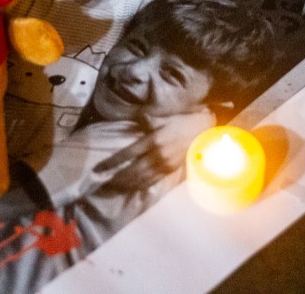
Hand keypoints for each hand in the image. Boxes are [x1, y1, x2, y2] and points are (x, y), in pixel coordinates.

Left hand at [95, 108, 214, 190]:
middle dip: (118, 178)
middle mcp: (157, 155)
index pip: (127, 154)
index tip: (99, 169)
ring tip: (116, 189)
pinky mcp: (172, 170)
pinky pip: (154, 181)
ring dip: (128, 184)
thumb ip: (147, 118)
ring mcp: (165, 165)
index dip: (112, 162)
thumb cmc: (183, 121)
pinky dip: (143, 186)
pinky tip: (135, 188)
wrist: (205, 131)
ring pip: (143, 178)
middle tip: (104, 185)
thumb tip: (134, 116)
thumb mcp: (163, 116)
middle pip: (133, 170)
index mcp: (153, 140)